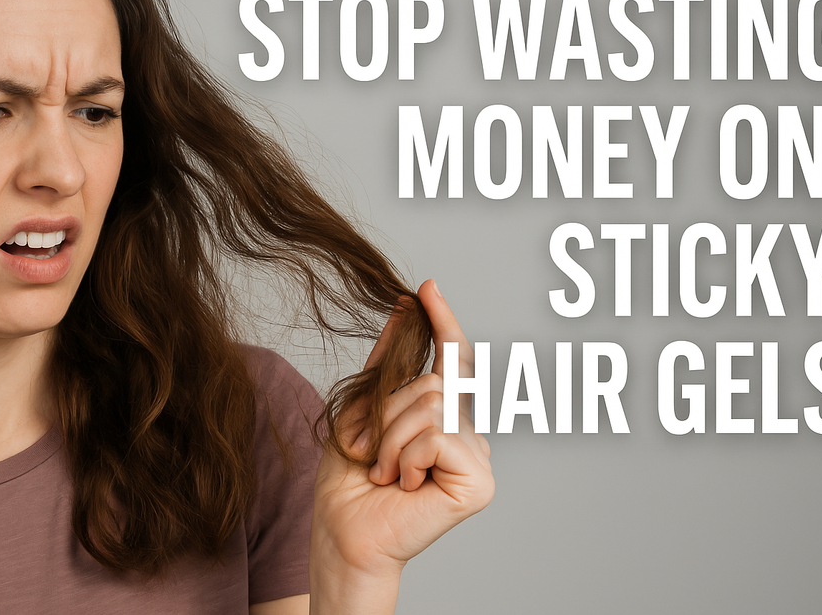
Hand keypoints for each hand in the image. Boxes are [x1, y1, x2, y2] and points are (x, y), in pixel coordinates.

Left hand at [309, 279, 493, 612]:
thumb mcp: (361, 410)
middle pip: (435, 383)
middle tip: (373, 455)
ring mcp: (478, 459)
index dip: (442, 322)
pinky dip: (406, 457)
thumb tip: (401, 310)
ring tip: (384, 473)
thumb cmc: (349, 483)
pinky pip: (437, 436)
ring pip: (433, 407)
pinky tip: (403, 485)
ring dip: (391, 440)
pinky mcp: (479, 482)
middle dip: (389, 413)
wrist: (343, 534)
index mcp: (446, 419)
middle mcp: (469, 436)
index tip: (426, 287)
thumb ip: (387, 366)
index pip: (453, 360)